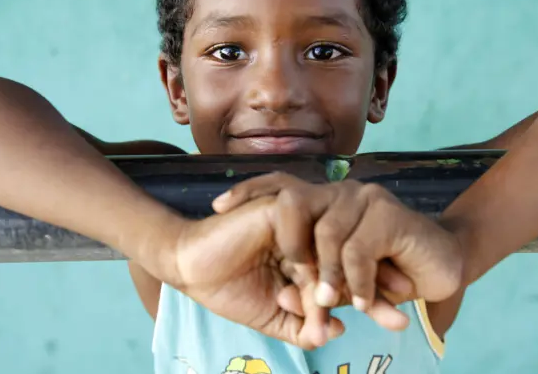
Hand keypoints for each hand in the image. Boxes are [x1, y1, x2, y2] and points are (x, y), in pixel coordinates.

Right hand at [140, 196, 343, 349]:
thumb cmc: (232, 290)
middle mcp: (311, 237)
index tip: (318, 331)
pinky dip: (299, 265)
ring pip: (327, 251)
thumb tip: (338, 331)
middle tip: (302, 320)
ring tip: (285, 302)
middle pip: (341, 265)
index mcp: (313, 259)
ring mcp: (299, 220)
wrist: (193, 270)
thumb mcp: (275, 318)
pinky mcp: (281, 207)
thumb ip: (305, 328)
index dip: (336, 307)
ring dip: (312, 285)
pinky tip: (279, 283)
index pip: (345, 278)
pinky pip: (306, 232)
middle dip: (324, 301)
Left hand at [212, 173, 463, 327]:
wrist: (442, 266)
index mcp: (325, 202)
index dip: (249, 190)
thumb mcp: (343, 280)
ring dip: (325, 274)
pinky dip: (356, 281)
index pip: (279, 186)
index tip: (217, 205)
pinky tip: (361, 302)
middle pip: (294, 200)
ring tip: (323, 301)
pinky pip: (358, 249)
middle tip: (281, 265)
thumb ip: (317, 282)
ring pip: (326, 232)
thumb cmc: (389, 273)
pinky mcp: (388, 214)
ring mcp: (364, 199)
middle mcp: (340, 193)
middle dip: (282, 235)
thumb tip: (283, 298)